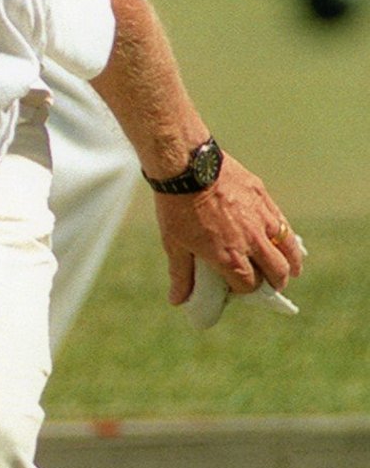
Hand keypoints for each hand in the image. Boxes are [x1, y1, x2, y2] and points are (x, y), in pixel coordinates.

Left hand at [155, 151, 304, 304]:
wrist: (187, 167)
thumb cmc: (177, 208)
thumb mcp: (174, 245)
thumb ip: (181, 274)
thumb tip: (178, 300)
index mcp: (229, 256)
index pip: (249, 285)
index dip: (246, 291)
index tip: (240, 290)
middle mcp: (251, 241)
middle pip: (276, 270)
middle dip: (276, 283)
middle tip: (273, 285)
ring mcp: (260, 218)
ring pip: (288, 246)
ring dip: (292, 262)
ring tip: (292, 270)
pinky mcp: (263, 197)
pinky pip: (282, 222)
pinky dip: (288, 237)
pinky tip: (288, 241)